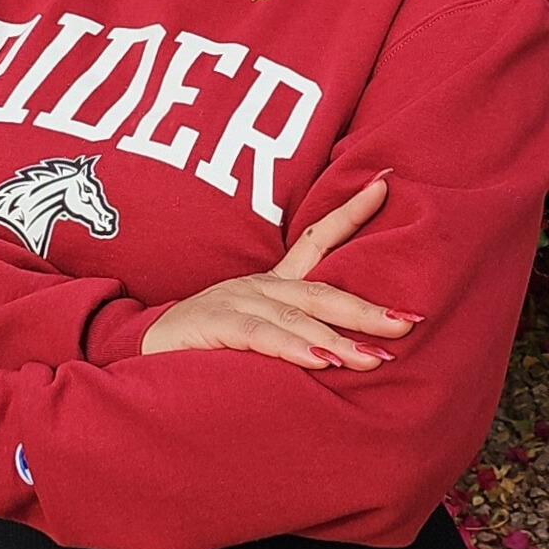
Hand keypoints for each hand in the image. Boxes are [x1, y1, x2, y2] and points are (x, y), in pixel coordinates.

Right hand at [141, 174, 421, 370]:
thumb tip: (347, 349)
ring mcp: (234, 301)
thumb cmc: (201, 346)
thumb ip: (290, 333)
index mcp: (268, 283)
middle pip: (320, 289)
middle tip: (410, 321)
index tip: (385, 186)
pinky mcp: (214, 324)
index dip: (350, 213)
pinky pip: (261, 336)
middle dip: (367, 306)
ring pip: (296, 316)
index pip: (315, 240)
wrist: (138, 350)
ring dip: (339, 338)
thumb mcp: (252, 332)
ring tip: (376, 358)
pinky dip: (295, 349)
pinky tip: (323, 362)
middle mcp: (256, 286)